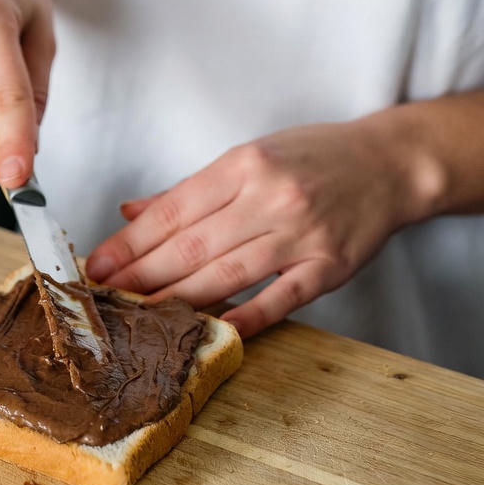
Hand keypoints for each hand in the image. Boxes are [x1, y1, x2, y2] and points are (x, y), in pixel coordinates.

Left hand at [86, 117, 437, 337]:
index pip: (173, 211)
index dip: (131, 242)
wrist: (386, 163)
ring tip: (140, 313)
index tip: (99, 263)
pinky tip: (213, 328)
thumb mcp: (247, 157)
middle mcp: (269, 198)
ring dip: (178, 298)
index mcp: (243, 166)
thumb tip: (132, 212)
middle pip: (192, 246)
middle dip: (142, 274)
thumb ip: (188, 190)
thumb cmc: (309, 157)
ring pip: (227, 274)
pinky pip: (281, 298)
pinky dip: (247, 316)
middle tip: (106, 294)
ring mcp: (302, 234)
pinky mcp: (329, 266)